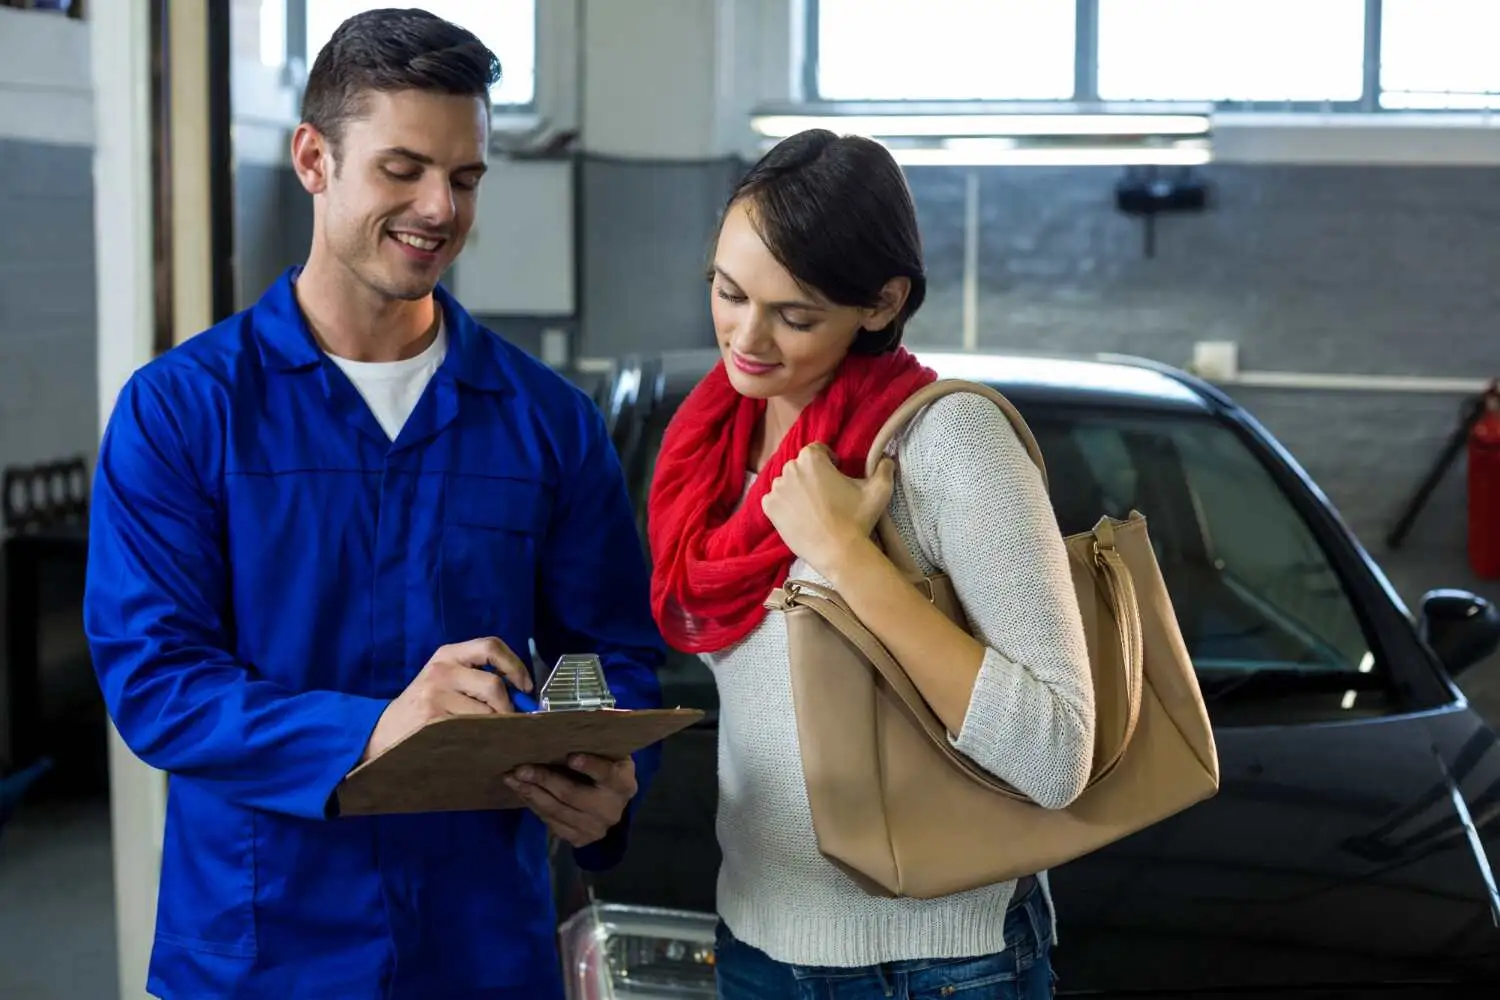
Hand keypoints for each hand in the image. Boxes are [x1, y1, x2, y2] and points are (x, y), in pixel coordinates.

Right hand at [360, 638, 532, 763]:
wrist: (386, 730)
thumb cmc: (424, 704)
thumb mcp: (446, 679)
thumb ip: (477, 676)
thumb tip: (522, 691)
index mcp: (448, 654)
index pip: (491, 646)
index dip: (515, 665)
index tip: (525, 685)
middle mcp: (441, 669)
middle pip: (494, 685)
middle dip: (508, 707)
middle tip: (508, 720)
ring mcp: (435, 695)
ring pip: (486, 712)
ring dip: (494, 726)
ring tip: (487, 732)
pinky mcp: (433, 719)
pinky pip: (472, 729)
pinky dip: (481, 737)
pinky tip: (474, 740)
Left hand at [505, 754, 635, 847]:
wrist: (611, 804)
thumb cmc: (606, 767)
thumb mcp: (608, 753)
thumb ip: (596, 741)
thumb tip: (579, 715)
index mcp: (623, 783)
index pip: (607, 774)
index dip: (590, 766)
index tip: (571, 757)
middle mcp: (612, 810)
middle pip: (573, 795)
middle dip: (544, 780)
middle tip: (521, 768)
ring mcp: (596, 828)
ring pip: (557, 811)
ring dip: (531, 793)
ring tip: (512, 778)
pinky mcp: (580, 839)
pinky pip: (551, 823)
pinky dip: (534, 806)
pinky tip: (522, 791)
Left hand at [761, 443, 894, 575]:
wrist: (838, 551)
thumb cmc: (857, 518)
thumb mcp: (879, 490)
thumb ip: (884, 468)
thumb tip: (886, 459)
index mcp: (812, 458)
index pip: (817, 451)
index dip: (828, 462)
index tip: (836, 476)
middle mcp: (790, 468)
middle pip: (800, 467)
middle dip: (812, 476)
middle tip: (826, 495)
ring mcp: (777, 489)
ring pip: (787, 483)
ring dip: (797, 491)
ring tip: (813, 508)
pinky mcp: (769, 508)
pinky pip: (775, 500)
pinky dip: (785, 506)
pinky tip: (801, 517)